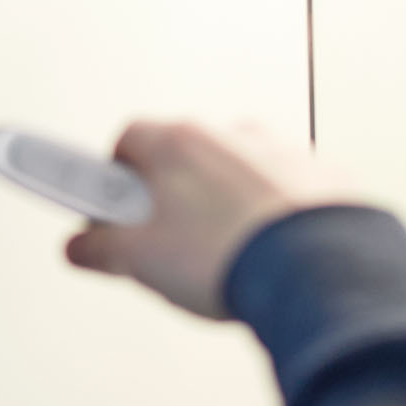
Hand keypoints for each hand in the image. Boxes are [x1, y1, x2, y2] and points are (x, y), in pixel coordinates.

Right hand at [65, 119, 355, 318]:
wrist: (318, 270)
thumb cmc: (228, 255)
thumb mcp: (140, 260)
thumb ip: (100, 249)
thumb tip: (80, 246)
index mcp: (181, 141)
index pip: (129, 141)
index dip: (114, 178)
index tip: (113, 210)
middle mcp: (234, 135)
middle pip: (187, 158)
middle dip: (174, 197)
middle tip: (169, 245)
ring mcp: (284, 153)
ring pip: (240, 176)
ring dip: (227, 207)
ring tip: (226, 259)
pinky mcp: (325, 181)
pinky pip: (287, 194)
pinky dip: (274, 218)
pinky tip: (271, 258)